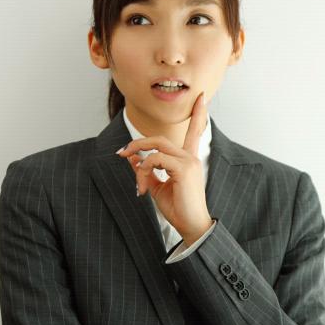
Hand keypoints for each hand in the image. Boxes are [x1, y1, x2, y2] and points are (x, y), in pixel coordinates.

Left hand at [116, 91, 212, 244]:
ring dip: (139, 161)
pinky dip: (144, 170)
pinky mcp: (184, 168)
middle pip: (159, 138)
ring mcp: (188, 161)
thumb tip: (132, 158)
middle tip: (122, 153)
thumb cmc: (178, 208)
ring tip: (138, 183)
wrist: (191, 226)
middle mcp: (190, 156)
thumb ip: (147, 170)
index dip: (199, 113)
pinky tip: (144, 186)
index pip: (195, 131)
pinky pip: (156, 160)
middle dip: (137, 143)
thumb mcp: (157, 187)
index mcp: (188, 159)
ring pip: (156, 147)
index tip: (202, 97)